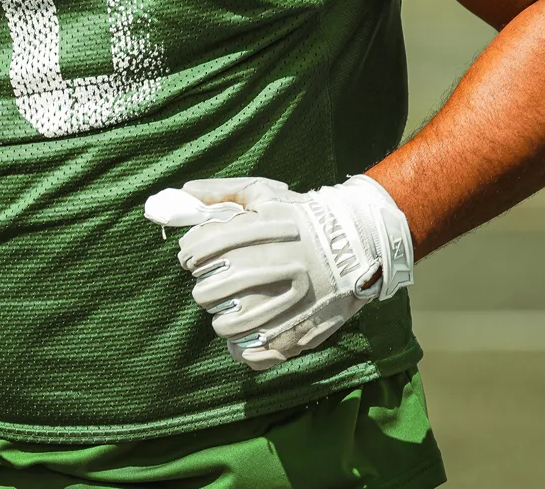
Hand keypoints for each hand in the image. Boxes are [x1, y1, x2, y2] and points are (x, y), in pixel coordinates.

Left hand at [144, 174, 412, 369]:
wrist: (359, 244)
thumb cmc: (302, 217)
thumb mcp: (264, 193)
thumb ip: (221, 192)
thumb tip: (185, 192)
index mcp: (261, 231)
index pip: (203, 248)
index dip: (189, 255)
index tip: (189, 259)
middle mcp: (275, 265)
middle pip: (212, 290)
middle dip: (204, 288)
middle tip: (208, 287)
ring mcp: (291, 302)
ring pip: (231, 325)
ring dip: (221, 320)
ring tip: (224, 314)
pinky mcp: (304, 329)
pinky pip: (261, 352)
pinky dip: (246, 352)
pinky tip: (243, 343)